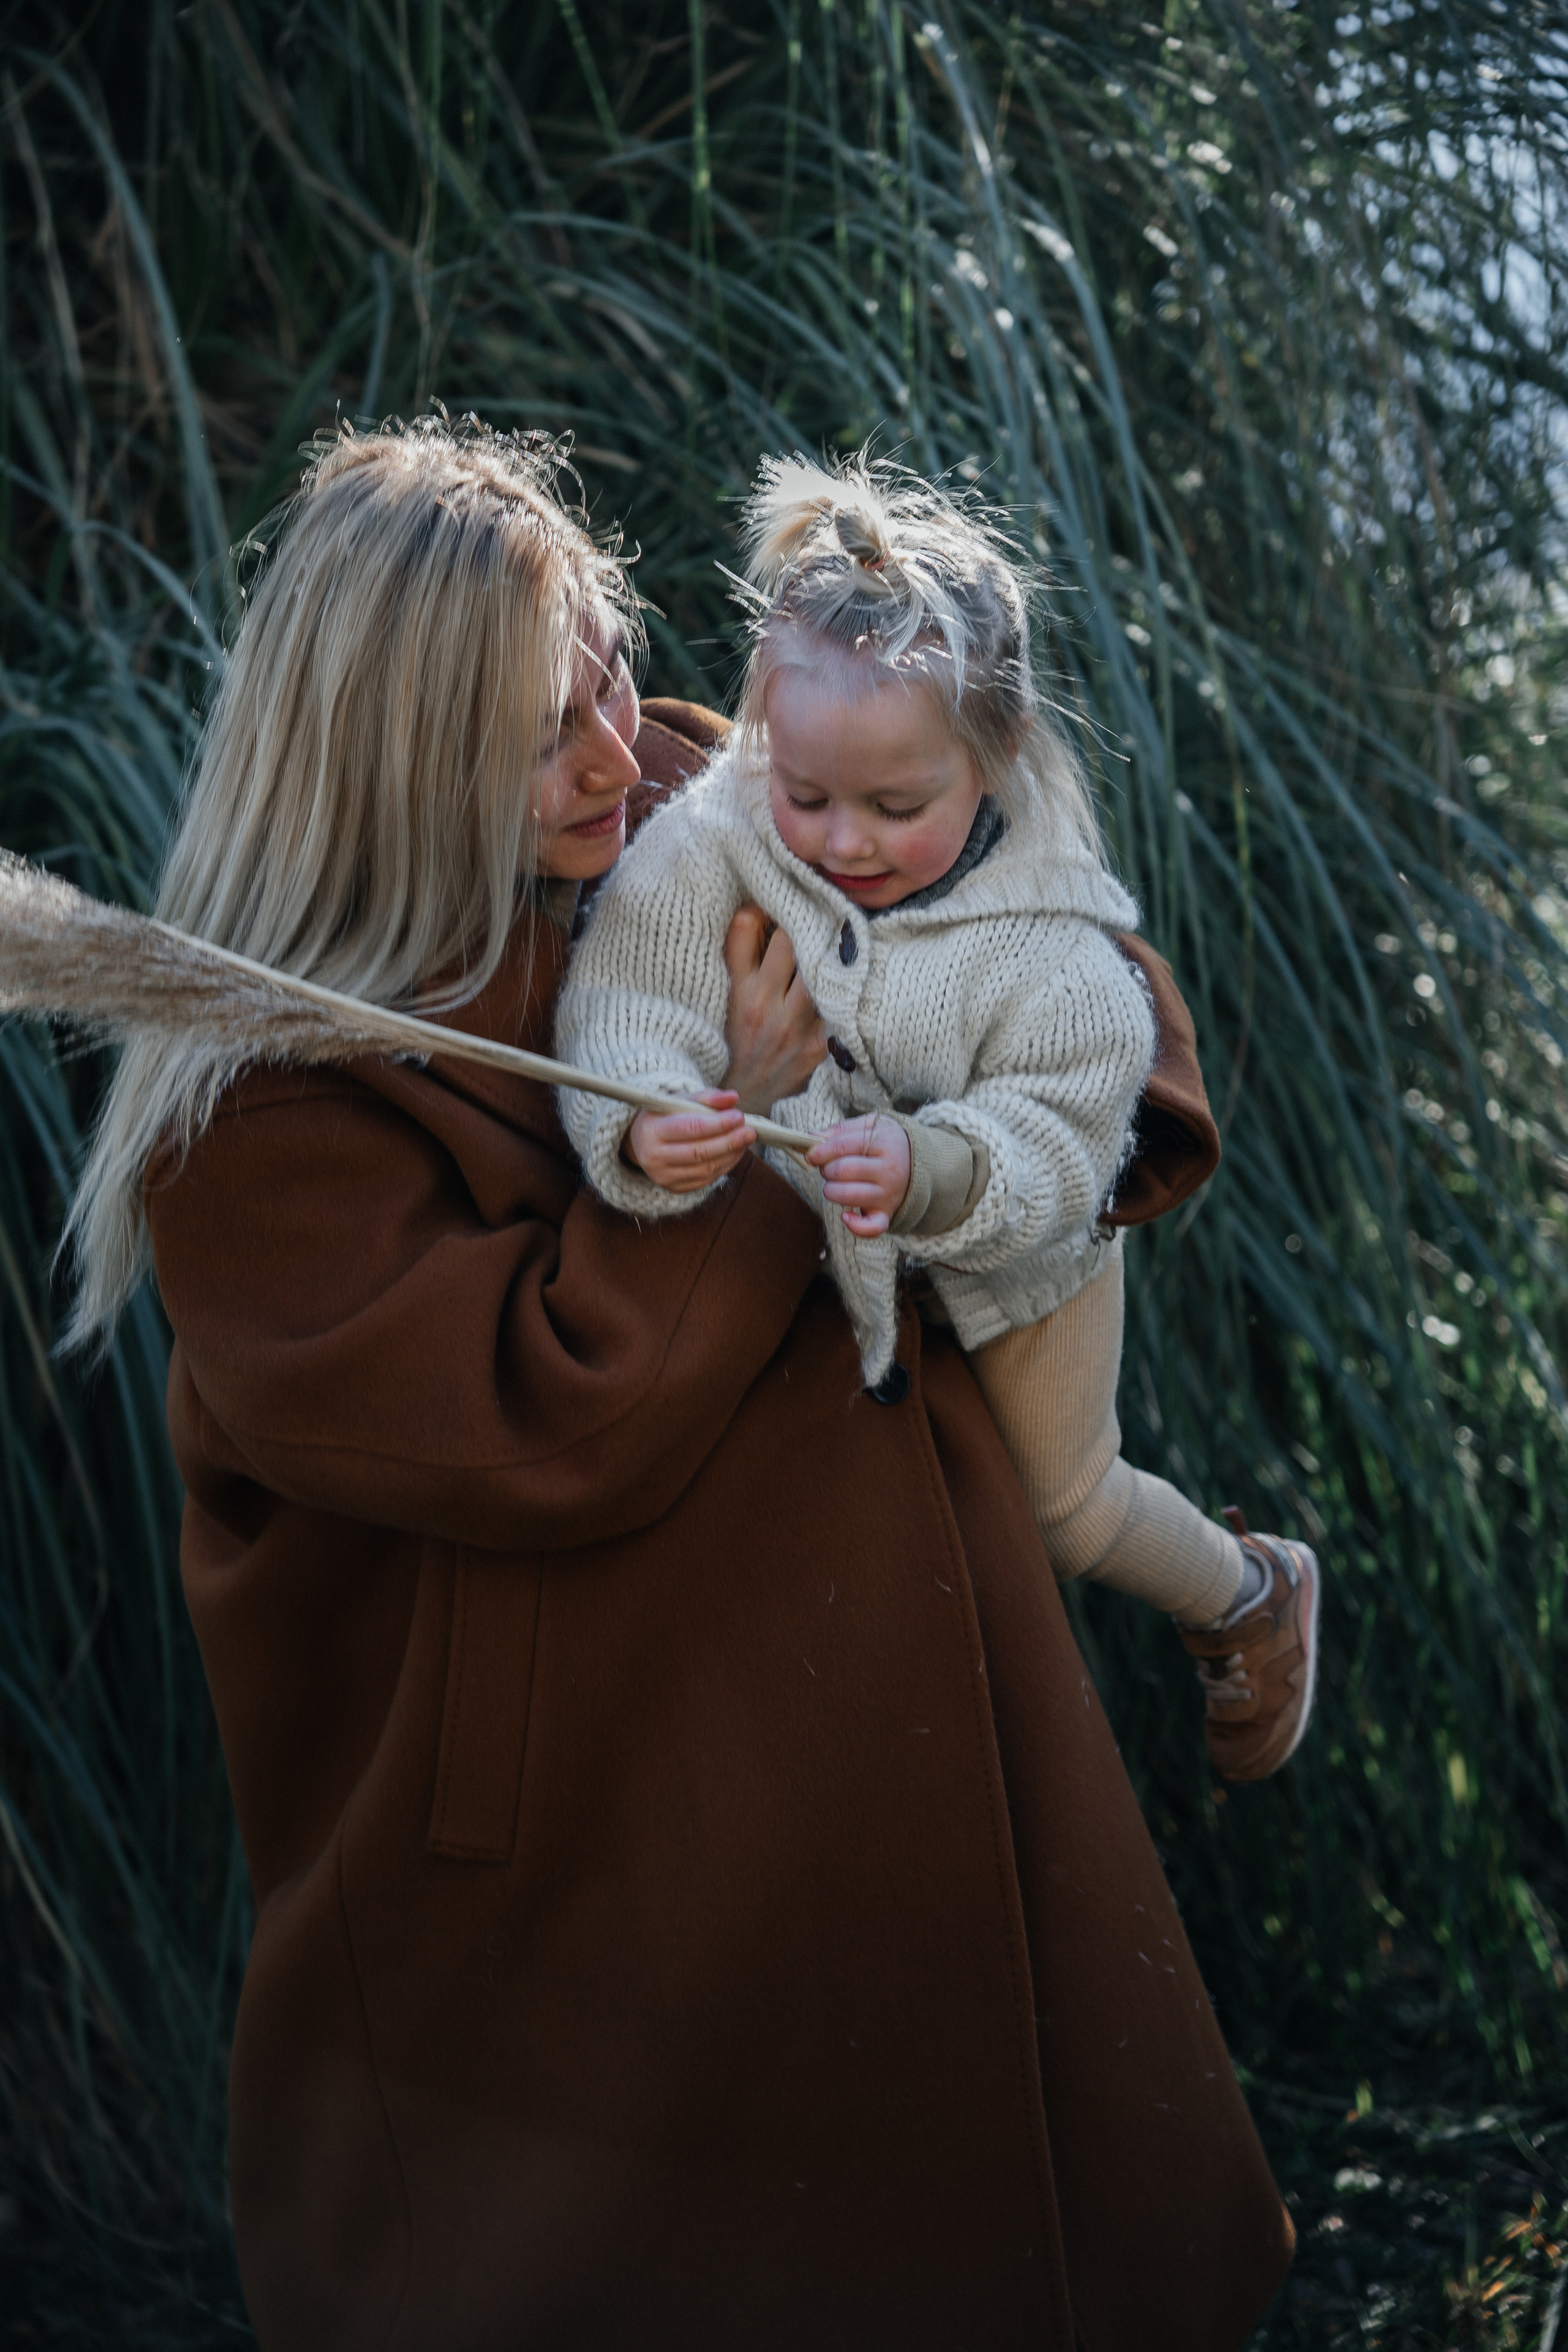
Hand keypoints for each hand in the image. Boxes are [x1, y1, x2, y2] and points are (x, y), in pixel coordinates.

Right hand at [625, 1090, 754, 1192]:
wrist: (643, 1141)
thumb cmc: (665, 1116)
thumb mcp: (680, 1101)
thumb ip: (707, 1098)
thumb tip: (733, 1098)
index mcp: (652, 1130)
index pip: (688, 1128)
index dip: (717, 1124)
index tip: (738, 1116)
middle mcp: (654, 1157)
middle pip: (698, 1152)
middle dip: (729, 1142)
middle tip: (750, 1132)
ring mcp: (663, 1176)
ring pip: (705, 1168)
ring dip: (730, 1154)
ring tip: (745, 1140)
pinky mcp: (675, 1188)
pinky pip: (706, 1179)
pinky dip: (725, 1165)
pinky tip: (735, 1152)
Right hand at [722, 905, 827, 1113]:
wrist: (741, 1104)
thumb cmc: (730, 1046)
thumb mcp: (722, 1001)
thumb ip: (737, 957)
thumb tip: (755, 911)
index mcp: (736, 991)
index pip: (747, 927)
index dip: (761, 907)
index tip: (770, 903)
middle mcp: (764, 1006)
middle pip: (790, 940)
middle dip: (799, 921)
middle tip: (810, 911)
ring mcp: (795, 1027)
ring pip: (818, 968)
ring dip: (824, 950)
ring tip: (832, 937)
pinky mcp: (818, 1046)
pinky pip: (836, 1005)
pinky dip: (841, 988)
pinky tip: (845, 978)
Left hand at [806, 1115, 911, 1237]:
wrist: (919, 1165)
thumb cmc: (885, 1143)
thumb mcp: (869, 1126)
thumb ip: (840, 1130)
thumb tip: (810, 1137)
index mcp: (883, 1144)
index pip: (841, 1146)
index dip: (819, 1151)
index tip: (811, 1155)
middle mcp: (888, 1170)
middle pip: (842, 1170)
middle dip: (826, 1169)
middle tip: (830, 1168)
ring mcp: (888, 1194)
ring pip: (849, 1195)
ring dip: (831, 1191)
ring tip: (834, 1185)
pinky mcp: (886, 1213)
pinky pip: (872, 1228)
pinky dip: (855, 1226)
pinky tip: (845, 1216)